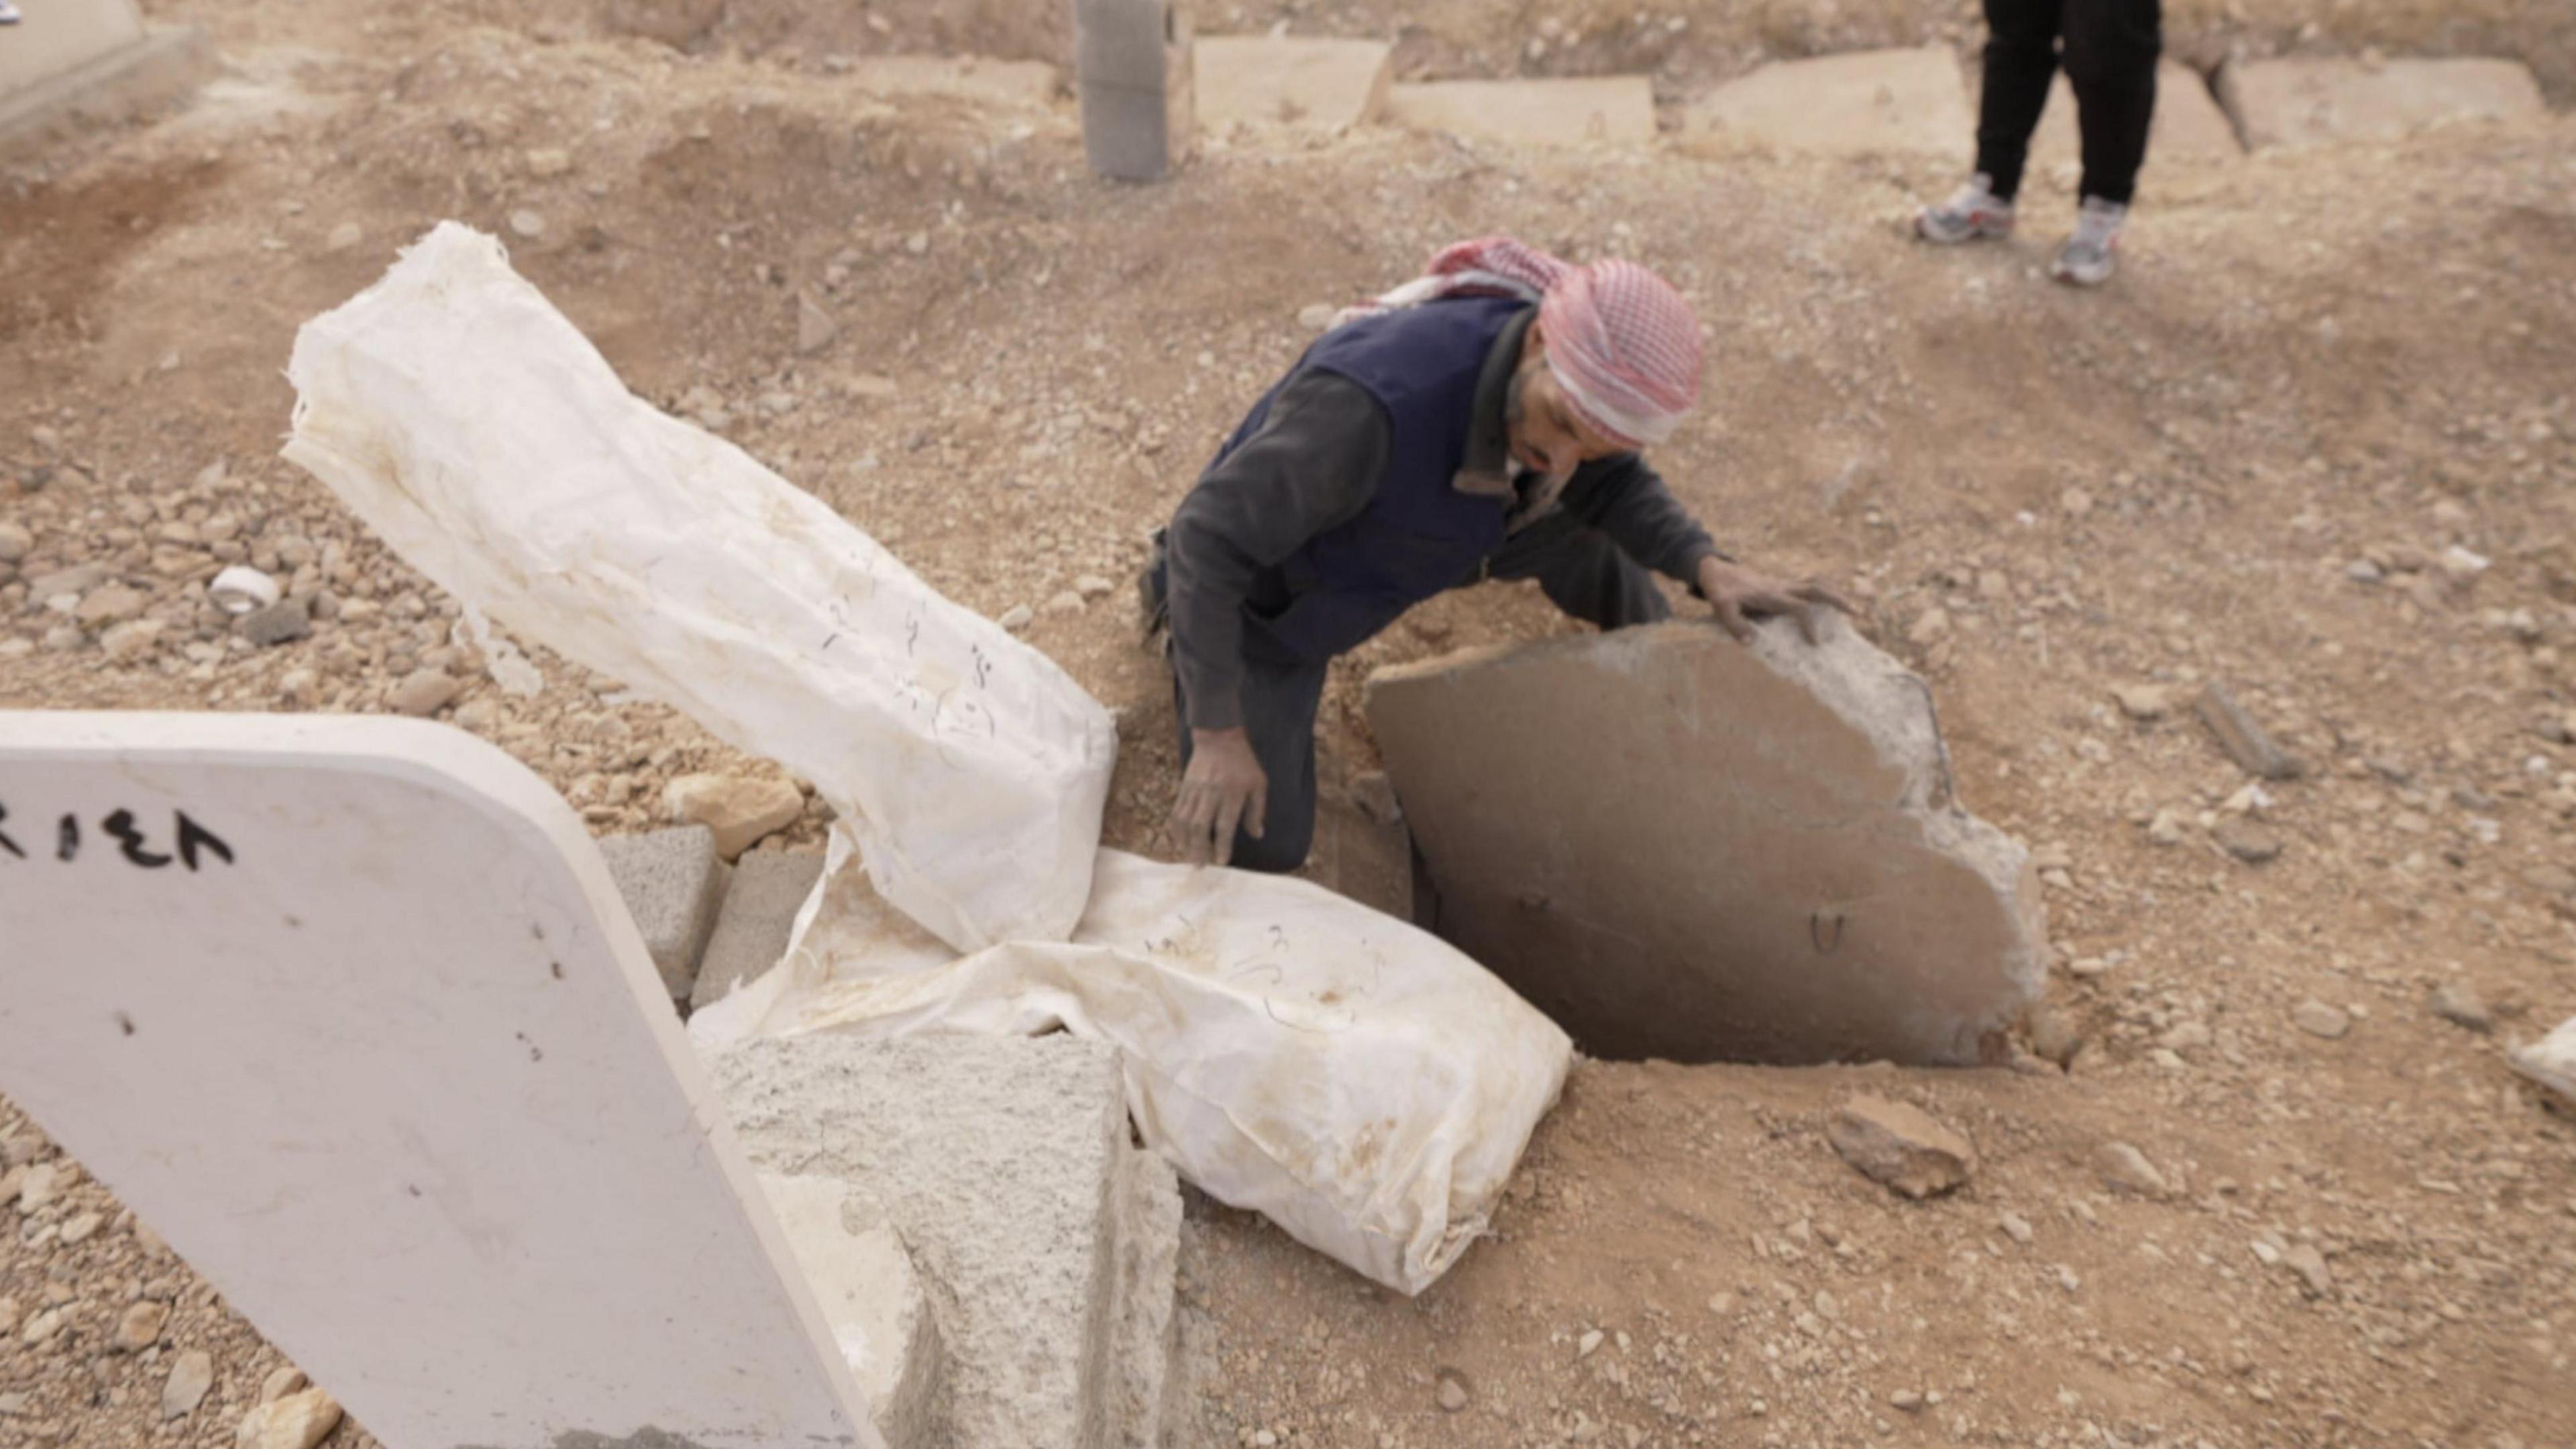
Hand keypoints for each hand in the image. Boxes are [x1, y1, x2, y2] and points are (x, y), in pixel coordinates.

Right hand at [1169, 727, 1267, 866]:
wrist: (1218, 738)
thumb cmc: (1243, 763)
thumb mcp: (1259, 783)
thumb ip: (1258, 810)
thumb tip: (1257, 834)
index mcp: (1232, 794)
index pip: (1225, 824)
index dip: (1222, 845)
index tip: (1222, 862)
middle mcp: (1211, 794)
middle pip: (1200, 826)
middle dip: (1199, 849)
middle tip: (1200, 866)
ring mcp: (1194, 791)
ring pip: (1185, 821)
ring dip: (1185, 842)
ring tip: (1189, 858)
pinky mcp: (1184, 789)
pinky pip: (1177, 812)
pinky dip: (1177, 830)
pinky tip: (1180, 841)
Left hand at [1697, 555, 1855, 645]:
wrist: (1718, 571)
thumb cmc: (1720, 591)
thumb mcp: (1721, 607)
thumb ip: (1734, 624)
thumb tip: (1751, 642)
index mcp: (1771, 595)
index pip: (1798, 608)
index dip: (1809, 624)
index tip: (1816, 643)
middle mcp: (1782, 588)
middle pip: (1816, 589)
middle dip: (1838, 599)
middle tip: (1858, 613)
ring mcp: (1784, 585)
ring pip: (1816, 584)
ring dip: (1836, 593)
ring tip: (1855, 607)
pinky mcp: (1783, 586)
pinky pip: (1809, 585)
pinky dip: (1825, 591)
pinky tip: (1835, 600)